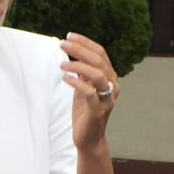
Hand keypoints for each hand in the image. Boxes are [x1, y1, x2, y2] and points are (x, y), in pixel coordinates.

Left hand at [59, 32, 118, 151]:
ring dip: (78, 65)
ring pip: (98, 74)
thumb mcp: (83, 87)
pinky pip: (89, 92)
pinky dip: (76, 82)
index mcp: (110, 77)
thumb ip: (82, 71)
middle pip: (99, 61)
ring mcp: (107, 98)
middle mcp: (112, 86)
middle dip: (80, 50)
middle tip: (63, 44)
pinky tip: (65, 77)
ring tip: (61, 64)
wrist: (88, 137)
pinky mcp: (98, 110)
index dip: (85, 43)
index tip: (69, 36)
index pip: (101, 53)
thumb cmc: (85, 111)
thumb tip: (73, 52)